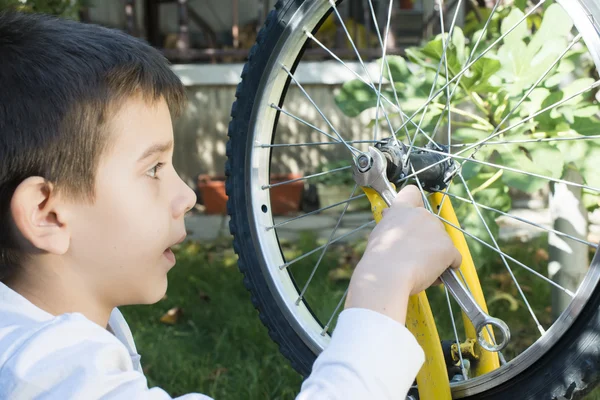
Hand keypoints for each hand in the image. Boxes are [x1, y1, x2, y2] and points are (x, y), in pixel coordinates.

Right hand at [344, 185, 461, 324]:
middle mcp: (422, 214)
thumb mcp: (379, 233)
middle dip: (426, 238)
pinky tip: (435, 275)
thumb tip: (389, 215)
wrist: (387, 274)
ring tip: (419, 269)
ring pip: (442, 242)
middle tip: (412, 255)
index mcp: (402, 209)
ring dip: (436, 254)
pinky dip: (448, 266)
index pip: (411, 192)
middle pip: (431, 223)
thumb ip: (390, 223)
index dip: (413, 203)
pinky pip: (454, 259)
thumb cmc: (379, 257)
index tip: (410, 216)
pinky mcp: (449, 248)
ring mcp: (438, 230)